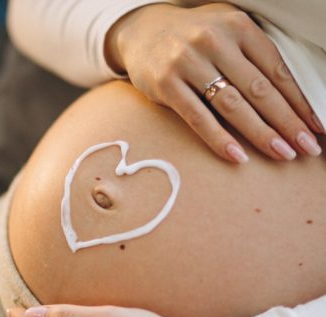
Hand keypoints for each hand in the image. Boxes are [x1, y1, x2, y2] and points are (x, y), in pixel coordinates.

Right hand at [105, 3, 322, 162]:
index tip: (314, 128)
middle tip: (306, 148)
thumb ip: (251, 57)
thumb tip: (286, 100)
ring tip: (281, 153)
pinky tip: (238, 156)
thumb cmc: (192, 38)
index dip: (298, 101)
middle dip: (286, 122)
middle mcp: (216, 40)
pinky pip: (198, 117)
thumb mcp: (226, 34)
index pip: (276, 70)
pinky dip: (219, 138)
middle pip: (259, 89)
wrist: (142, 31)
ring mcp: (189, 62)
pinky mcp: (167, 84)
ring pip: (232, 105)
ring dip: (260, 133)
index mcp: (238, 26)